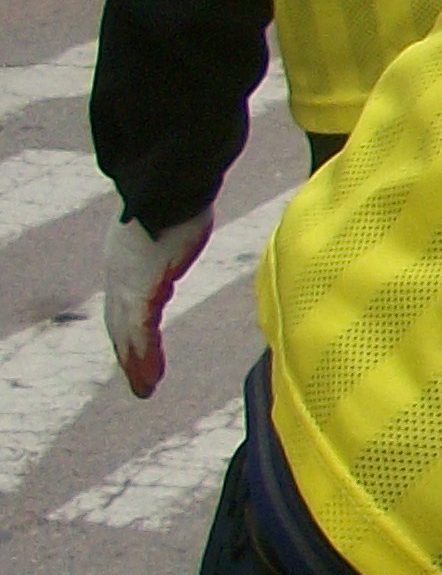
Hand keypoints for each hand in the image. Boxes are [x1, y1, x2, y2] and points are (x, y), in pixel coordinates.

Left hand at [103, 209, 210, 397]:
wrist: (169, 185)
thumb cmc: (178, 195)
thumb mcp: (173, 219)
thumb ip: (178, 232)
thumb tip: (188, 224)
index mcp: (127, 263)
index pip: (125, 306)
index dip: (130, 332)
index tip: (139, 351)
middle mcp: (120, 277)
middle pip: (121, 325)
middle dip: (129, 356)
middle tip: (140, 383)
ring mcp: (128, 284)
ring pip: (128, 334)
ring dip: (137, 364)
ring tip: (146, 389)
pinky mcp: (143, 289)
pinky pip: (141, 331)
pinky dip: (144, 356)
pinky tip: (150, 375)